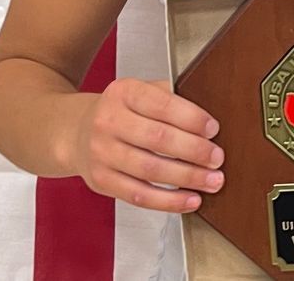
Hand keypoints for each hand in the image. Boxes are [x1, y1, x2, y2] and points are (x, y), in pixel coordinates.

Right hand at [71, 78, 223, 212]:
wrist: (77, 132)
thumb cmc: (121, 112)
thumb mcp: (140, 91)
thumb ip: (169, 98)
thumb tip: (207, 121)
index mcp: (123, 92)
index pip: (162, 104)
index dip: (191, 118)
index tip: (213, 129)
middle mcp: (109, 121)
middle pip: (158, 139)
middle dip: (194, 150)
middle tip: (217, 158)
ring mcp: (102, 152)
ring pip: (150, 170)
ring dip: (187, 178)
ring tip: (212, 181)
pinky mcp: (101, 181)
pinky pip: (139, 195)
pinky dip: (169, 201)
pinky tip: (190, 199)